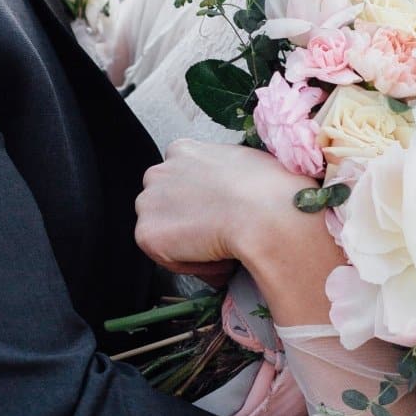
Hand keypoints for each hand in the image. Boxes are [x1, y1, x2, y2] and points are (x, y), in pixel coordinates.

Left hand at [134, 141, 339, 324]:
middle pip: (165, 203)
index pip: (180, 178)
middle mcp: (159, 172)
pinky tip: (217, 258)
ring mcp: (149, 203)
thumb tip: (232, 198)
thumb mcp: (246, 165)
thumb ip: (225, 175)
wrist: (265, 213)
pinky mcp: (147, 234)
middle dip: (187, 220)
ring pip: (165, 230)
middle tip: (218, 236)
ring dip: (188, 243)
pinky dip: (191, 264)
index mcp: (183, 150)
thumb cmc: (268, 188)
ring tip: (221, 249)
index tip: (218, 214)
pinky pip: (167, 257)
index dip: (199, 200)